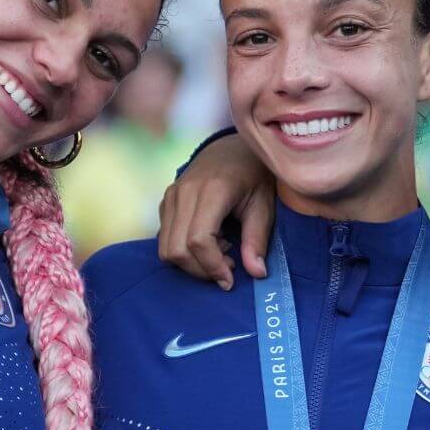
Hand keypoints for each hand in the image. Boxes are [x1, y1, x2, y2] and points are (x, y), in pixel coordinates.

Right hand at [158, 134, 274, 289]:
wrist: (232, 148)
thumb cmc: (254, 176)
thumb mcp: (264, 205)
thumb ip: (258, 240)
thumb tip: (257, 273)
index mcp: (213, 190)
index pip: (198, 240)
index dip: (212, 267)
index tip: (230, 280)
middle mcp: (185, 191)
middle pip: (176, 249)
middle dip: (200, 270)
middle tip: (228, 268)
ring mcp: (171, 195)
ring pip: (166, 247)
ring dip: (191, 262)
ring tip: (221, 251)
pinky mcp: (166, 201)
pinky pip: (165, 238)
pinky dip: (184, 250)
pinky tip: (209, 241)